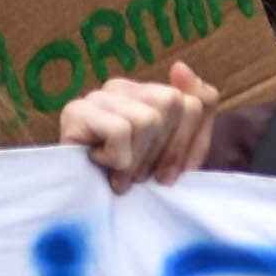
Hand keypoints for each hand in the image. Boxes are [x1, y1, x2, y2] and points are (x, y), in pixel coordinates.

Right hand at [62, 63, 216, 192]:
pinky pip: (120, 131)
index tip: (170, 172)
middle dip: (163, 152)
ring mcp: (98, 96)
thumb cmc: (139, 177)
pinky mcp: (75, 111)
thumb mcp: (185, 148)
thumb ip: (200, 104)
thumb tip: (180, 67)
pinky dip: (117, 158)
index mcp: (150, 92)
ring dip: (137, 160)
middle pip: (172, 105)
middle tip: (143, 176)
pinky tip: (100, 163)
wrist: (89, 208)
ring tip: (122, 175)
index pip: (195, 102)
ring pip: (147, 119)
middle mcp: (122, 87)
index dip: (187, 144)